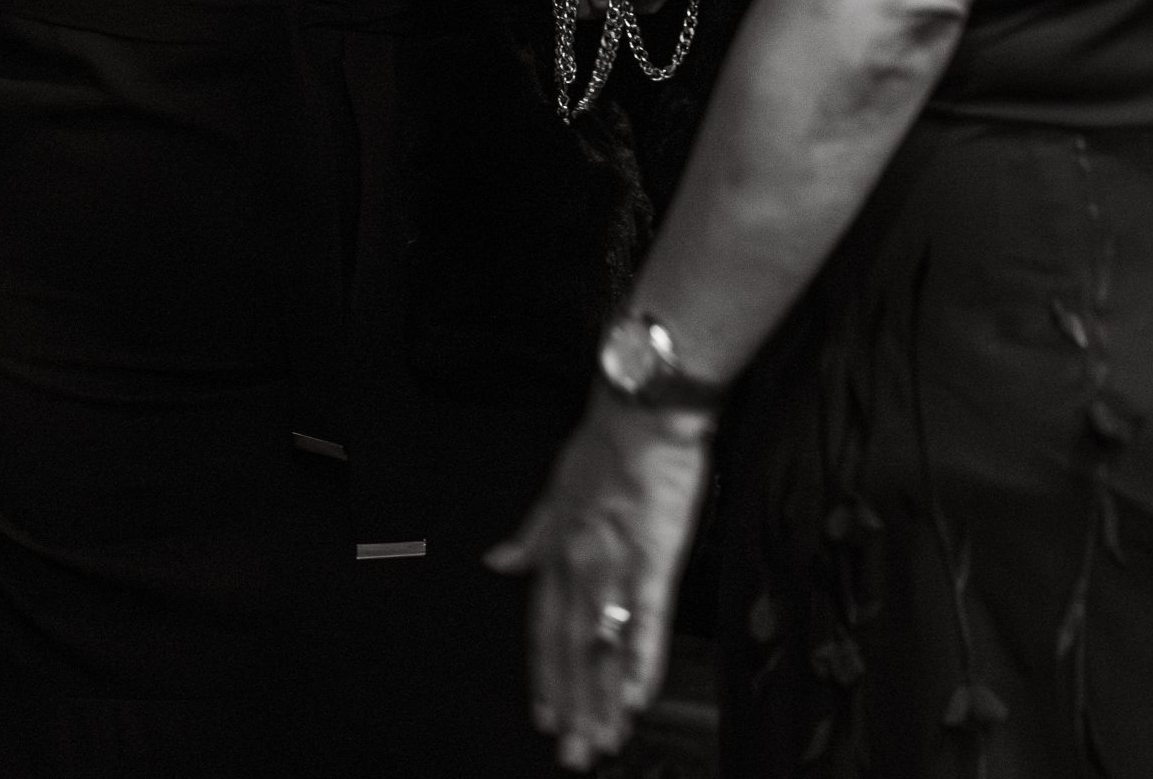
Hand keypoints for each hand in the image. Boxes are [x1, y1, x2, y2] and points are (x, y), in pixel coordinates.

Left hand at [487, 390, 713, 767]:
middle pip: (570, 648)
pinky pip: (643, 620)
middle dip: (572, 705)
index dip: (544, 676)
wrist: (643, 409)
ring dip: (601, 697)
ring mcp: (615, 566)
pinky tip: (636, 696)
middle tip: (575, 754)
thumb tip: (498, 561)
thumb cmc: (605, 442)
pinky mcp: (653, 560)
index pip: (543, 628)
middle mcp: (580, 565)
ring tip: (604, 739)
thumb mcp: (554, 487)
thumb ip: (530, 533)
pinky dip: (639, 660)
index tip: (545, 717)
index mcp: (558, 550)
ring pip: (601, 645)